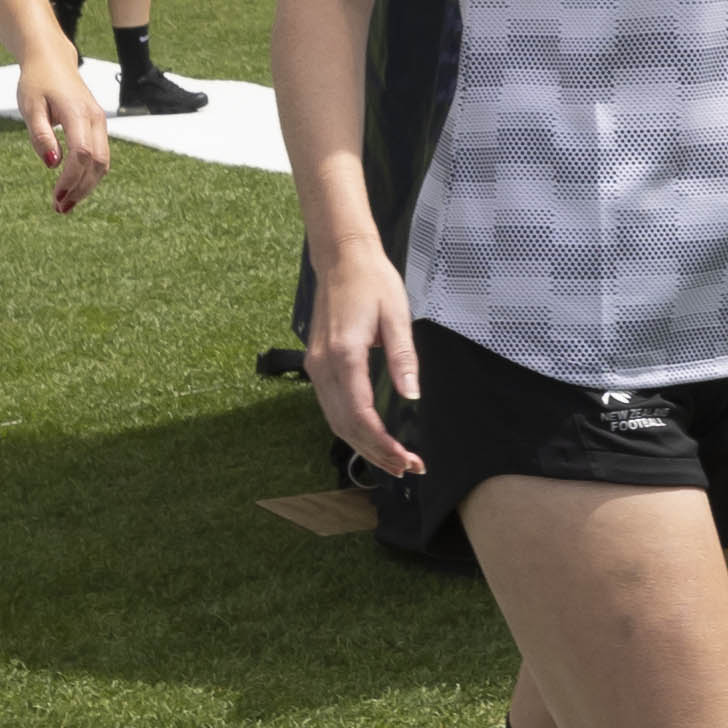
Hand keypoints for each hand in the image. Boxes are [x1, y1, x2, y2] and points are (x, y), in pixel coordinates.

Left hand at [13, 34, 111, 211]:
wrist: (51, 60)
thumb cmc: (36, 82)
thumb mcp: (30, 107)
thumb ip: (41, 135)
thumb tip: (52, 164)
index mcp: (77, 113)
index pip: (82, 154)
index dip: (70, 179)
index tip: (55, 197)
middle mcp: (95, 119)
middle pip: (98, 163)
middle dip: (81, 189)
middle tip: (59, 209)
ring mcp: (100, 122)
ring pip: (103, 163)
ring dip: (87, 186)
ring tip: (65, 204)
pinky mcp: (98, 126)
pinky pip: (101, 156)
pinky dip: (89, 175)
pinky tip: (73, 187)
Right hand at [304, 233, 425, 471]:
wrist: (341, 259)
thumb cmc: (372, 282)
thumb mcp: (397, 315)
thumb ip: (403, 357)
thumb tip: (412, 395)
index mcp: (344, 354)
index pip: (361, 414)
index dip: (383, 442)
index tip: (406, 457)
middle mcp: (324, 366)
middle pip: (346, 425)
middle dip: (376, 452)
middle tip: (406, 467)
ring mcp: (316, 367)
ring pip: (335, 421)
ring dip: (362, 445)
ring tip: (391, 461)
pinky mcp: (318, 365)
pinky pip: (331, 407)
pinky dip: (350, 428)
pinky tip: (370, 438)